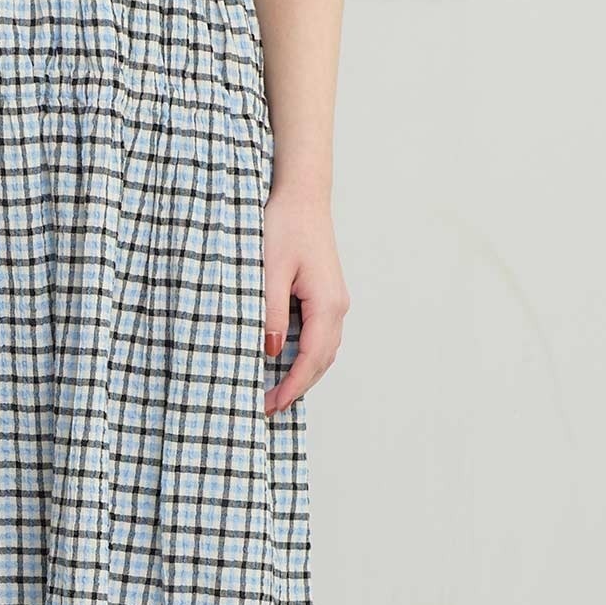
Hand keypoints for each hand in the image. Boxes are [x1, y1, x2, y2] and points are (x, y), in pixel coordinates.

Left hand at [262, 189, 348, 415]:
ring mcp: (335, 302)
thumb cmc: (284, 226)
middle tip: (268, 408)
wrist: (302, 196)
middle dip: (297, 387)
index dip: (292, 387)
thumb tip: (272, 352)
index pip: (311, 359)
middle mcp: (337, 307)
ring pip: (323, 351)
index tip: (271, 405)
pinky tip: (285, 363)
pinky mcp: (326, 296)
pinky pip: (320, 337)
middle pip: (321, 361)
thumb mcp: (269, 271)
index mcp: (326, 304)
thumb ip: (271, 314)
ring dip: (302, 374)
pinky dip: (305, 357)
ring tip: (275, 392)